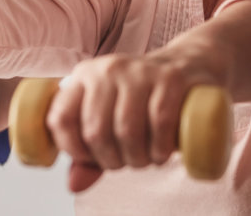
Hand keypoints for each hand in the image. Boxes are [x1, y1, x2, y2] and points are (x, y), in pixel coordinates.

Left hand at [47, 50, 226, 191]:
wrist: (188, 65)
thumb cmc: (143, 98)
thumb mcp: (111, 118)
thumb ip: (88, 152)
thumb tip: (74, 184)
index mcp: (84, 77)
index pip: (61, 118)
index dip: (73, 150)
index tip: (93, 158)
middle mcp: (107, 69)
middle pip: (95, 130)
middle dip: (111, 160)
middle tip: (127, 161)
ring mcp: (140, 71)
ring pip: (127, 129)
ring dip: (137, 157)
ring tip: (146, 159)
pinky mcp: (171, 78)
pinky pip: (160, 121)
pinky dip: (159, 147)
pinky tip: (161, 153)